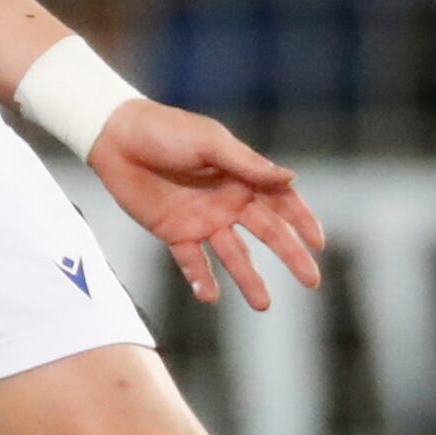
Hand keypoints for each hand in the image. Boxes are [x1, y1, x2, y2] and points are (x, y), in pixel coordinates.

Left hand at [84, 100, 325, 312]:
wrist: (116, 138)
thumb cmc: (166, 130)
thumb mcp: (209, 142)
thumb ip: (247, 164)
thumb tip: (291, 177)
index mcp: (241, 176)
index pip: (282, 201)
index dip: (303, 221)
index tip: (319, 243)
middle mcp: (227, 201)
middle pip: (267, 233)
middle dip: (290, 256)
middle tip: (311, 281)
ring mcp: (202, 219)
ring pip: (233, 255)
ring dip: (249, 279)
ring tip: (264, 305)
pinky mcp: (174, 232)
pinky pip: (192, 262)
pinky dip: (202, 279)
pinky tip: (210, 296)